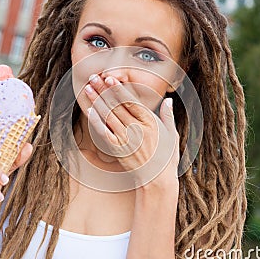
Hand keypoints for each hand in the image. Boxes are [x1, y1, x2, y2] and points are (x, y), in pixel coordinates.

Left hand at [84, 74, 179, 188]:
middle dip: (104, 90)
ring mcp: (126, 139)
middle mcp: (137, 129)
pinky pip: (104, 133)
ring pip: (108, 116)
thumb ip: (168, 116)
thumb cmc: (166, 158)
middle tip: (93, 78)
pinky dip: (96, 121)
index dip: (118, 89)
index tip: (110, 78)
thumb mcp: (171, 135)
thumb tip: (169, 101)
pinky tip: (89, 111)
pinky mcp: (118, 150)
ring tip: (88, 89)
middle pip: (116, 105)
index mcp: (150, 122)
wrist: (157, 181)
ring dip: (97, 101)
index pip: (131, 101)